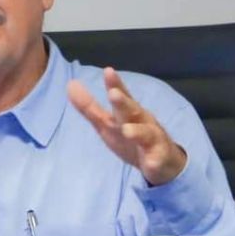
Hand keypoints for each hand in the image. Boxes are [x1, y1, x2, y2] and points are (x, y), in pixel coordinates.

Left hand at [67, 67, 185, 185]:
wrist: (164, 162)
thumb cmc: (132, 137)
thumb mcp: (109, 122)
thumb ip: (90, 107)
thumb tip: (70, 85)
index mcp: (129, 113)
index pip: (122, 96)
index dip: (115, 84)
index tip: (108, 71)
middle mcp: (142, 122)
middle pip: (133, 111)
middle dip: (123, 102)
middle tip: (113, 93)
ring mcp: (152, 141)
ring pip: (146, 134)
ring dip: (137, 131)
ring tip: (126, 131)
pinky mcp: (158, 160)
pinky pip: (156, 161)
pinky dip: (153, 162)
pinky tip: (150, 164)